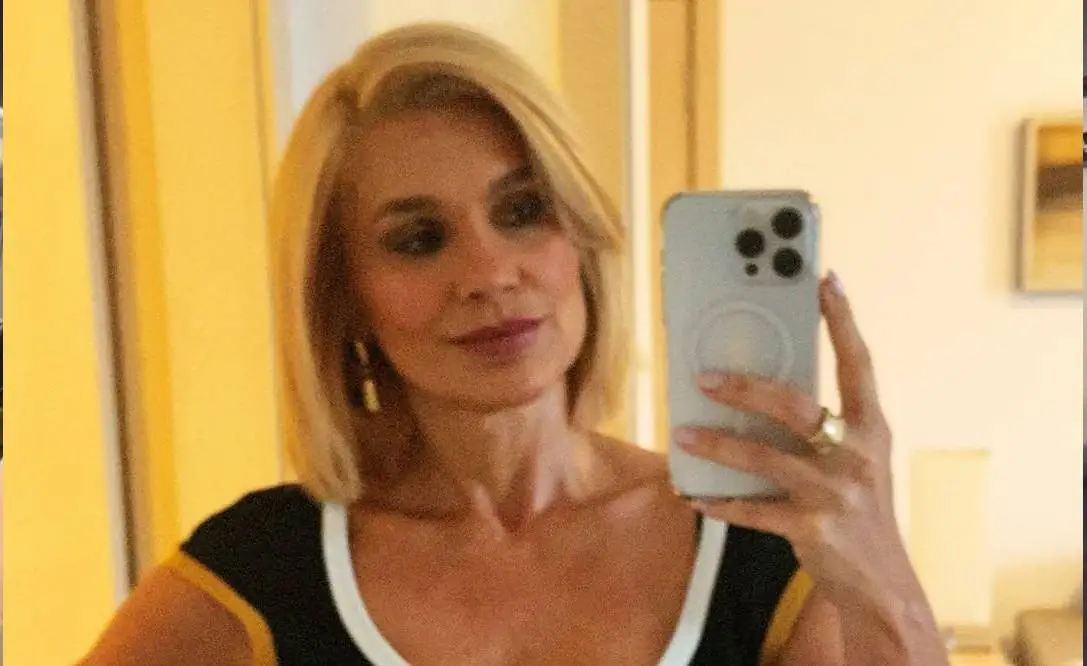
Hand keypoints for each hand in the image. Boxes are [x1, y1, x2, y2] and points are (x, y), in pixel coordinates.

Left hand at [674, 272, 914, 617]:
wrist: (883, 585)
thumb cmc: (861, 514)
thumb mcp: (857, 464)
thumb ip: (824, 431)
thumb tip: (761, 394)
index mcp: (871, 431)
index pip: (860, 365)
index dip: (843, 322)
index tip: (826, 281)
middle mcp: (856, 456)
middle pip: (796, 407)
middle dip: (746, 388)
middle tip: (704, 377)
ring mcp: (834, 494)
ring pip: (764, 458)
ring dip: (717, 444)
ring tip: (682, 433)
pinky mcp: (811, 529)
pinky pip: (752, 509)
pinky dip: (720, 502)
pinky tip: (694, 494)